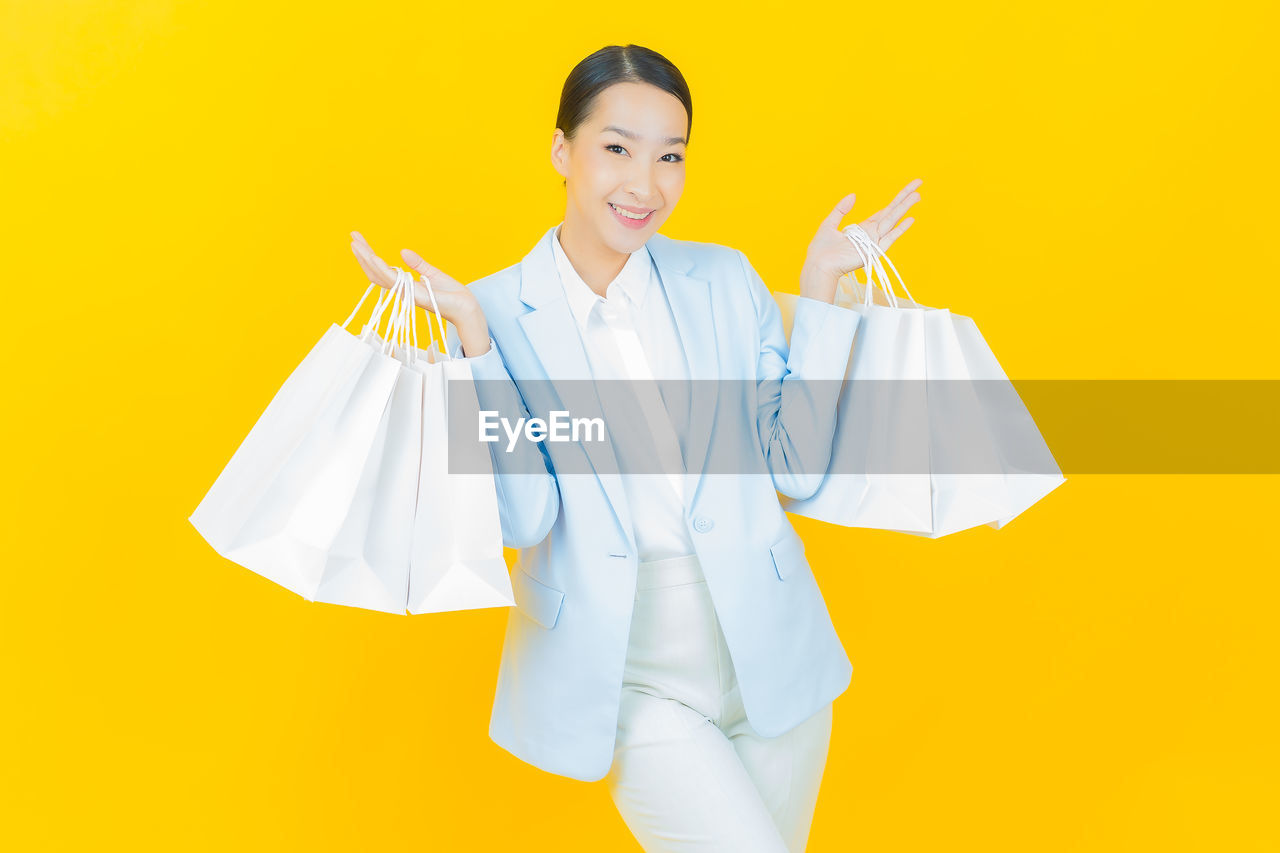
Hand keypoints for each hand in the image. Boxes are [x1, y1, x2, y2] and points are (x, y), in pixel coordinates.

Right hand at [348, 231, 490, 356]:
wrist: (465, 306)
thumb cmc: (452, 294)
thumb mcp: (432, 273)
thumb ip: (417, 264)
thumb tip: (402, 251)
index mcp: (405, 285)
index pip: (381, 270)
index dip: (369, 256)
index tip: (359, 240)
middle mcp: (402, 290)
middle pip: (375, 272)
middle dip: (363, 254)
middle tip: (352, 237)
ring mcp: (405, 293)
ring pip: (379, 275)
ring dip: (367, 259)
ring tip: (356, 244)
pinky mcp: (413, 294)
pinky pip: (393, 280)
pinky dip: (381, 268)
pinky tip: (373, 256)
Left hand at [799, 179, 921, 303]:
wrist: (819, 265)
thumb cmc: (821, 249)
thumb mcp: (829, 223)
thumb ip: (841, 209)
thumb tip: (853, 195)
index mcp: (862, 228)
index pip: (884, 211)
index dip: (896, 200)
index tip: (908, 189)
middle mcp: (871, 234)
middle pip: (892, 212)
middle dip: (905, 198)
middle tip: (919, 184)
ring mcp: (873, 242)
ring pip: (892, 221)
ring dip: (905, 208)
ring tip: (918, 195)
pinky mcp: (873, 251)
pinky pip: (889, 238)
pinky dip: (899, 229)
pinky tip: (910, 219)